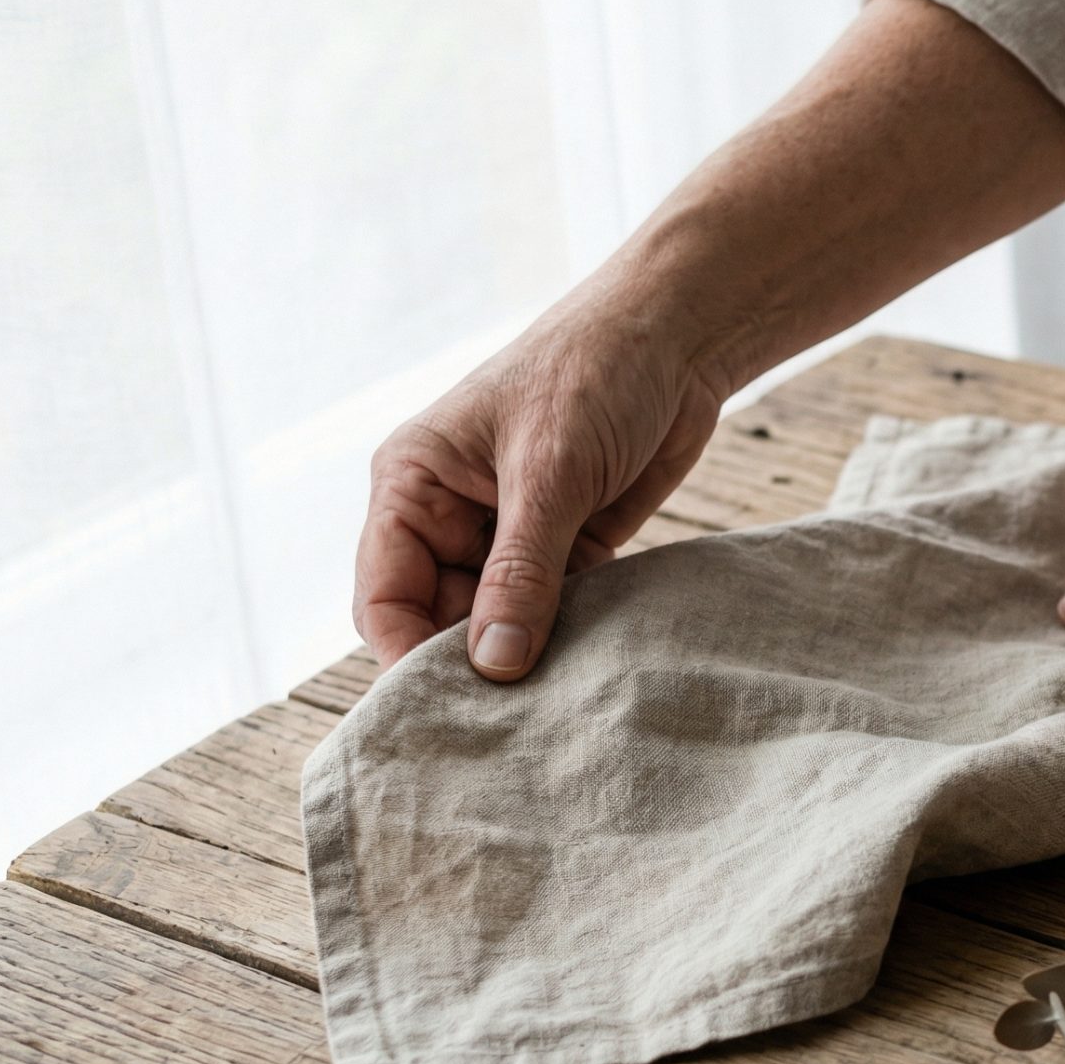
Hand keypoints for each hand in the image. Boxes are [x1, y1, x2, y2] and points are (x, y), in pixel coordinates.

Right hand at [355, 303, 721, 678]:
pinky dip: (569, 639)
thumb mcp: (550, 473)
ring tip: (557, 705)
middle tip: (515, 726)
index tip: (451, 709)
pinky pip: (554, 611)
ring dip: (527, 658)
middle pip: (440, 621)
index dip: (408, 655)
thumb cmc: (594, 373)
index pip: (385, 595)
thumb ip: (522, 571)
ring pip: (499, 623)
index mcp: (413, 485)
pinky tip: (591, 674)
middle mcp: (450, 516)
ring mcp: (510, 533)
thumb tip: (494, 664)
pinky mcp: (569, 546)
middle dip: (474, 667)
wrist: (679, 338)